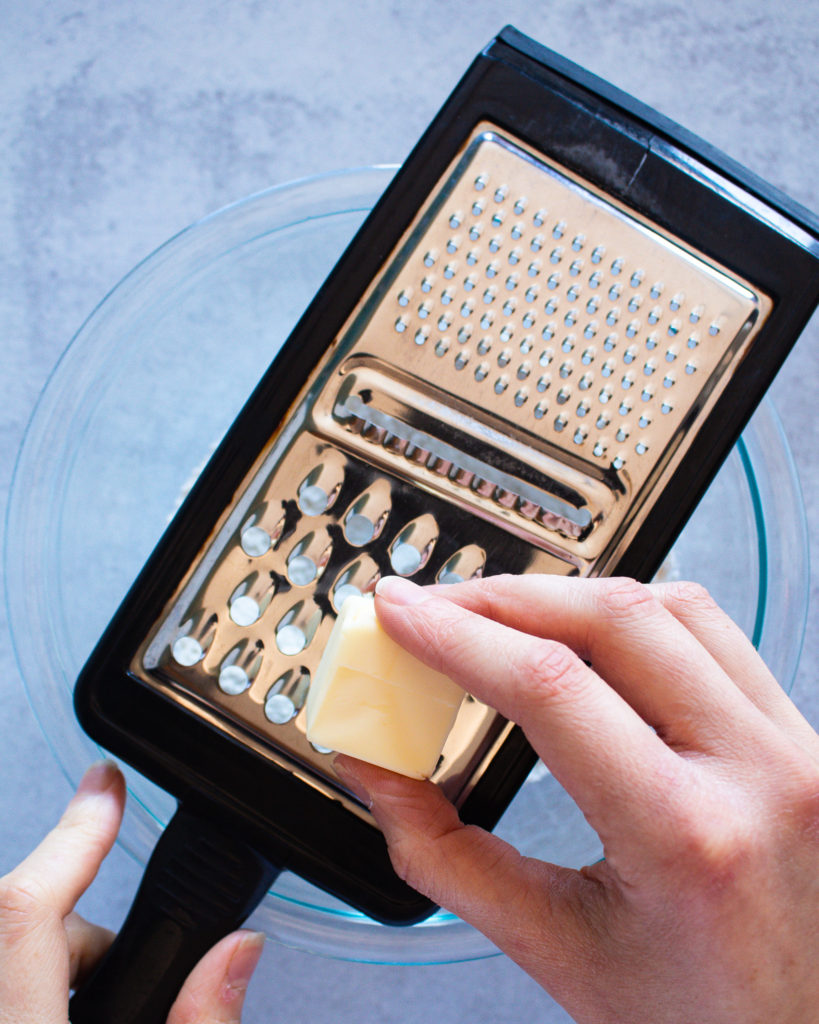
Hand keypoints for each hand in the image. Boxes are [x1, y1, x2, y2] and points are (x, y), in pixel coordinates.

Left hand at [0, 762, 263, 1023]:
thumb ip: (198, 1020)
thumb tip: (237, 947)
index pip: (25, 910)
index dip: (72, 834)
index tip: (106, 782)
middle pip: (21, 917)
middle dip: (84, 924)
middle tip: (129, 964)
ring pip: (8, 941)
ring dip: (63, 951)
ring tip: (111, 1005)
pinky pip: (3, 967)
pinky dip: (34, 972)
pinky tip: (74, 1006)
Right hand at [336, 574, 818, 1023]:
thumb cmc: (694, 1018)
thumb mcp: (552, 949)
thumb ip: (441, 853)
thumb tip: (373, 769)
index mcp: (690, 839)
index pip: (553, 688)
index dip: (459, 635)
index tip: (402, 612)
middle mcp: (760, 774)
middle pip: (615, 619)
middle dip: (506, 597)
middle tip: (437, 607)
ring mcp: (793, 747)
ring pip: (671, 605)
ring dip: (571, 595)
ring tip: (501, 616)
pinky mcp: (800, 735)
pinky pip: (712, 633)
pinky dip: (633, 614)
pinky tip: (585, 633)